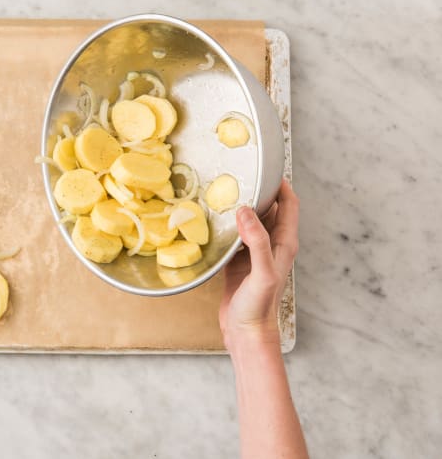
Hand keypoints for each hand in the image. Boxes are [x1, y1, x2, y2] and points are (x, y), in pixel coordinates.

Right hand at [219, 179, 298, 348]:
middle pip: (269, 209)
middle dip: (258, 191)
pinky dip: (226, 225)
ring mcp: (254, 253)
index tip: (266, 168)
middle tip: (239, 176)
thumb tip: (245, 210)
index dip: (281, 185)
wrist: (246, 332)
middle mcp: (271, 245)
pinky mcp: (238, 261)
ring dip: (240, 207)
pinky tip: (212, 219)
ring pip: (250, 221)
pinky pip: (234, 236)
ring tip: (223, 192)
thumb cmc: (259, 306)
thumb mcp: (261, 272)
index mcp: (284, 243)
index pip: (289, 205)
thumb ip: (256, 241)